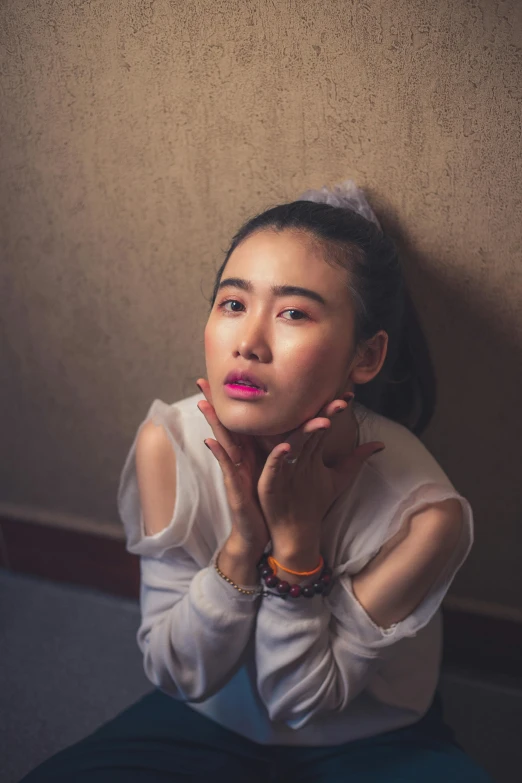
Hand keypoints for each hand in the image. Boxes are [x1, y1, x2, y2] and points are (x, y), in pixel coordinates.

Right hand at [195, 378, 269, 558]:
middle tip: (202, 380)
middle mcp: (239, 459)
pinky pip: (227, 470)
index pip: (242, 421)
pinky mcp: (236, 489)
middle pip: (226, 426)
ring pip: (224, 443)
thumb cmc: (273, 502)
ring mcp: (235, 473)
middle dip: (214, 403)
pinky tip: (211, 442)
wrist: (267, 533)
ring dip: (213, 423)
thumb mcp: (282, 471)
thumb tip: (296, 431)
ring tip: (203, 403)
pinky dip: (219, 456)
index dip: (234, 400)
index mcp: (251, 453)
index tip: (225, 376)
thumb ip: (286, 450)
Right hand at [256, 396, 384, 552]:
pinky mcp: (270, 482)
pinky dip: (278, 457)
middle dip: (323, 415)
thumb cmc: (315, 503)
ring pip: (292, 443)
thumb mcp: (339, 478)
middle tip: (339, 402)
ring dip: (305, 432)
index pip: (322, 424)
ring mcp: (282, 467)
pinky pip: (273, 467)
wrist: (296, 532)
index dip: (334, 411)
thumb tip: (381, 444)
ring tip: (322, 422)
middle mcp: (295, 454)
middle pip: (308, 430)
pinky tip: (286, 447)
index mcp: (310, 451)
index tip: (349, 397)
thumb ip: (356, 460)